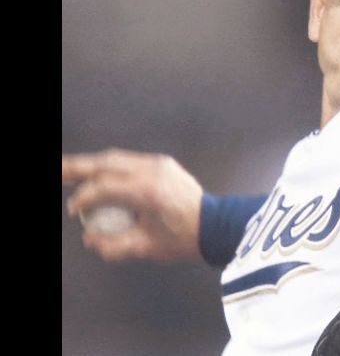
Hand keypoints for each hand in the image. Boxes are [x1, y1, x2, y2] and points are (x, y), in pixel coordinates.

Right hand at [62, 148, 203, 262]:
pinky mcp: (164, 163)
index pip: (103, 188)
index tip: (75, 211)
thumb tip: (89, 238)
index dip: (83, 199)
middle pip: (105, 163)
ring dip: (93, 164)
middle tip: (58, 171)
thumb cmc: (183, 239)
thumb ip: (114, 245)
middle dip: (77, 167)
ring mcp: (159, 164)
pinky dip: (111, 166)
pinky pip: (130, 160)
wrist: (216, 225)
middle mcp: (152, 171)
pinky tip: (99, 173)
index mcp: (147, 192)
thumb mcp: (146, 248)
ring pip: (117, 157)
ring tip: (70, 170)